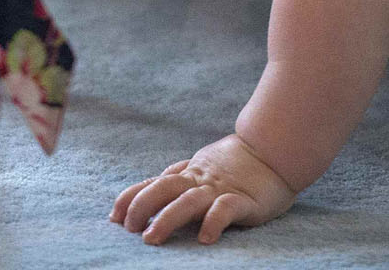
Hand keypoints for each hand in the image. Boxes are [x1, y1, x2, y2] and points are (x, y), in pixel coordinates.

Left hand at [109, 134, 296, 244]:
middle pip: (163, 188)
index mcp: (189, 174)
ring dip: (167, 219)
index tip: (114, 216)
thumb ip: (180, 178)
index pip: (153, 183)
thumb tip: (150, 188)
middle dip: (141, 207)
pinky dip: (213, 222)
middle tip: (128, 228)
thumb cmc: (237, 163)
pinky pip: (225, 209)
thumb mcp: (202, 167)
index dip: (131, 197)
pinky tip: (205, 239)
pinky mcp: (244, 200)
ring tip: (151, 238)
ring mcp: (220, 189)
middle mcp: (199, 180)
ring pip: (188, 200)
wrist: (275, 150)